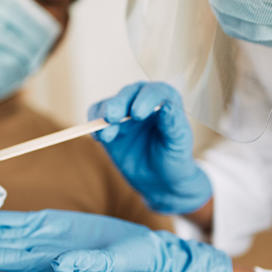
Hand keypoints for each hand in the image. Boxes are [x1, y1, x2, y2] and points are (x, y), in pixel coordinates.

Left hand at [0, 210, 233, 271]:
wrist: (148, 255)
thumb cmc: (133, 260)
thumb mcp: (114, 261)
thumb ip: (87, 265)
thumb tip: (60, 266)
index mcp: (49, 260)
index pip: (0, 255)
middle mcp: (39, 251)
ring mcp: (43, 239)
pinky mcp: (52, 226)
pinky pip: (17, 221)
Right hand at [88, 81, 212, 213]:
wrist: (159, 179)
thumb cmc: (174, 157)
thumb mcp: (178, 142)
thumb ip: (172, 123)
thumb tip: (167, 106)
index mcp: (165, 99)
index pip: (154, 92)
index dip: (145, 100)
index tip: (138, 114)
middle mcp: (142, 100)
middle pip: (128, 94)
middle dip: (118, 104)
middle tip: (112, 117)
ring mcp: (123, 111)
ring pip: (109, 105)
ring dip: (103, 116)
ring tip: (106, 135)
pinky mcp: (108, 124)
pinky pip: (96, 117)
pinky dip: (94, 125)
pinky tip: (99, 138)